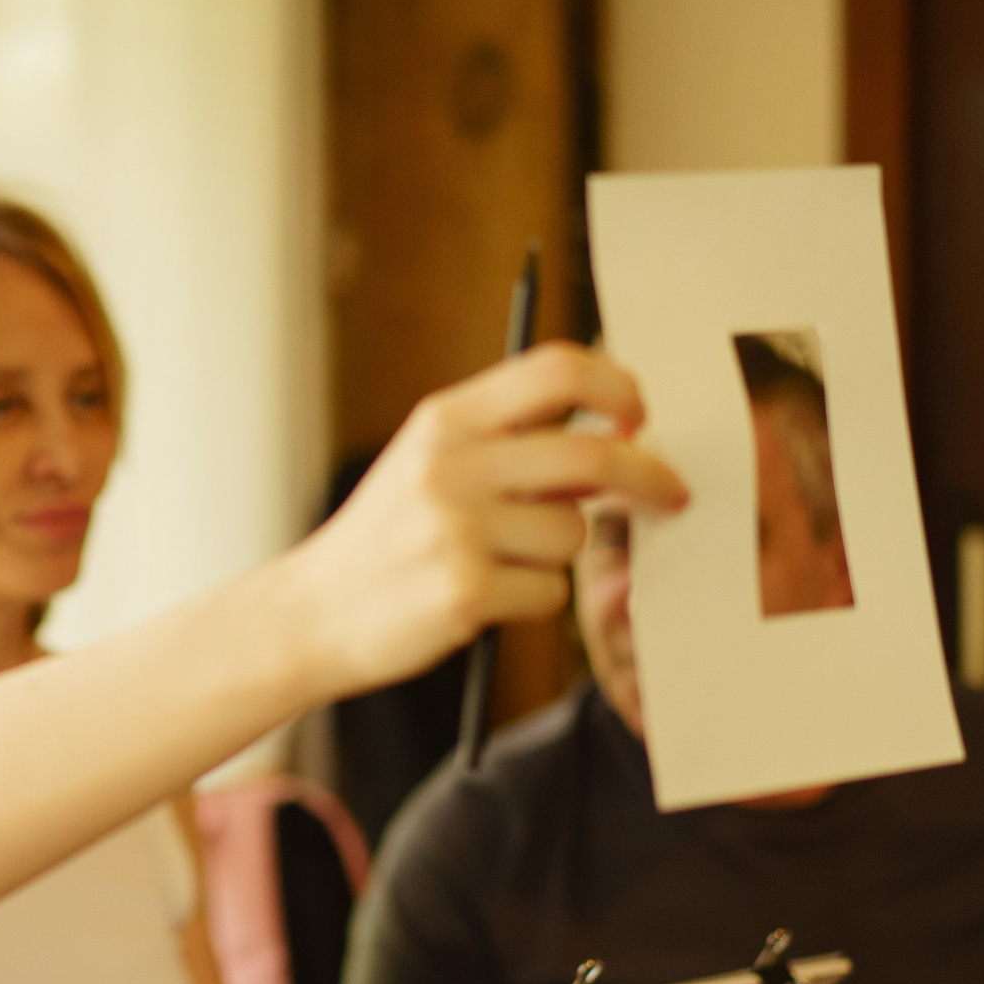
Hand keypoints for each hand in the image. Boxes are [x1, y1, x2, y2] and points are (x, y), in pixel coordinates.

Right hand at [286, 344, 686, 696]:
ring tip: (501, 563)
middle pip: (592, 454)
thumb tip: (614, 428)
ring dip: (557, 555)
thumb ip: (505, 438)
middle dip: (648, 477)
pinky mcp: (464, 591)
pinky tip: (482, 600)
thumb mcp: (430, 461)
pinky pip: (548, 592)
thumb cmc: (388, 539)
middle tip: (671, 495)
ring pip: (573, 534)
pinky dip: (530, 601)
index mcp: (446, 420)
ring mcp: (456, 529)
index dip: (617, 384)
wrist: (313, 613)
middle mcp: (450, 465)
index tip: (639, 415)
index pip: (556, 370)